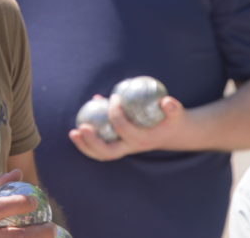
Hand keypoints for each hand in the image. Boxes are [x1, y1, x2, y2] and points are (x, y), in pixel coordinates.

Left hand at [69, 93, 187, 160]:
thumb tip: (167, 101)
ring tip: (72, 133)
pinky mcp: (118, 147)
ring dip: (85, 146)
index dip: (116, 113)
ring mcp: (123, 149)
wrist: (172, 134)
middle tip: (81, 126)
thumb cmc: (171, 120)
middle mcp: (131, 147)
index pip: (124, 129)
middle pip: (108, 151)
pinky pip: (100, 149)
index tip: (114, 97)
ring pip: (101, 154)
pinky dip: (87, 142)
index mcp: (142, 139)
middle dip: (92, 141)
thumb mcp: (177, 113)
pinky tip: (79, 128)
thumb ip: (173, 108)